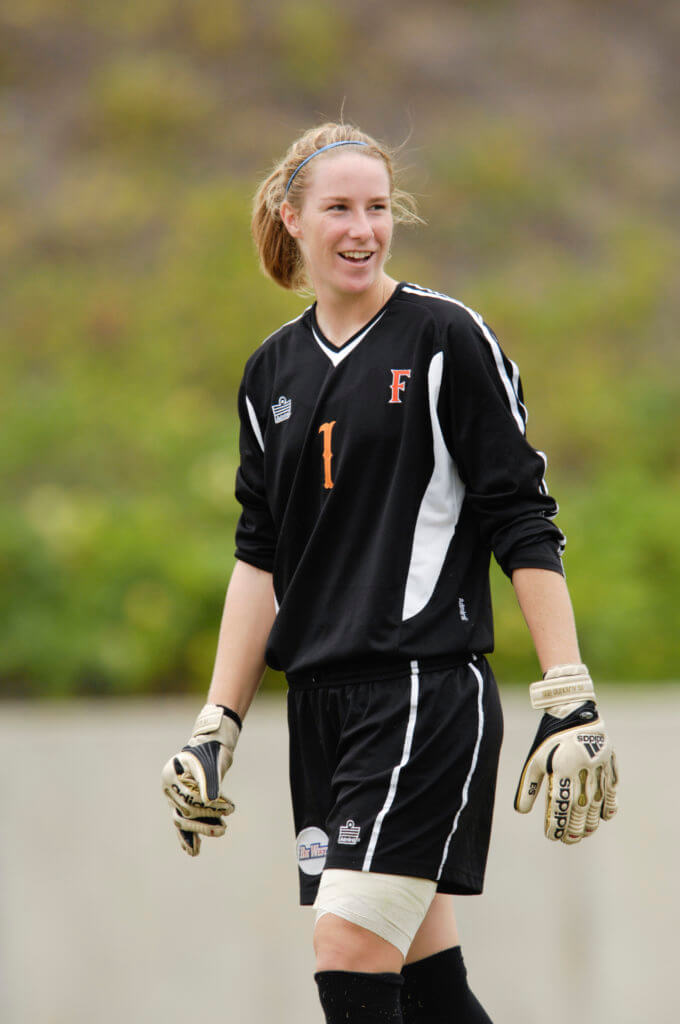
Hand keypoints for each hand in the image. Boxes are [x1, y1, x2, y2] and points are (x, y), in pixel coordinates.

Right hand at [161, 703, 240, 855]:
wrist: (211, 746)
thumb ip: (211, 781)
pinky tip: (194, 851)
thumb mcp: (213, 763)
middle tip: (226, 824)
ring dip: (200, 829)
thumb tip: (211, 801)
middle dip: (206, 819)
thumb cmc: (211, 751)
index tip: (227, 808)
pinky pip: (182, 822)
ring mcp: (174, 796)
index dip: (207, 806)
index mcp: (171, 774)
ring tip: (220, 832)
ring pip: (182, 819)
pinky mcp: (181, 803)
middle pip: (185, 810)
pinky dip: (188, 837)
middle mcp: (169, 787)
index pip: (188, 797)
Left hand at [514, 665, 617, 843]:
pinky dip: (609, 803)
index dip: (556, 823)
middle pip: (580, 807)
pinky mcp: (609, 761)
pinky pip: (611, 787)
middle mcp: (581, 769)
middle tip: (569, 840)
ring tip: (585, 833)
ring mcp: (598, 765)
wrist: (573, 709)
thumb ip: (529, 786)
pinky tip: (605, 816)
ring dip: (591, 820)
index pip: (559, 804)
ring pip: (596, 801)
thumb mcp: (536, 759)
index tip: (552, 837)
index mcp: (561, 768)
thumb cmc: (549, 737)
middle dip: (573, 827)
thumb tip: (521, 811)